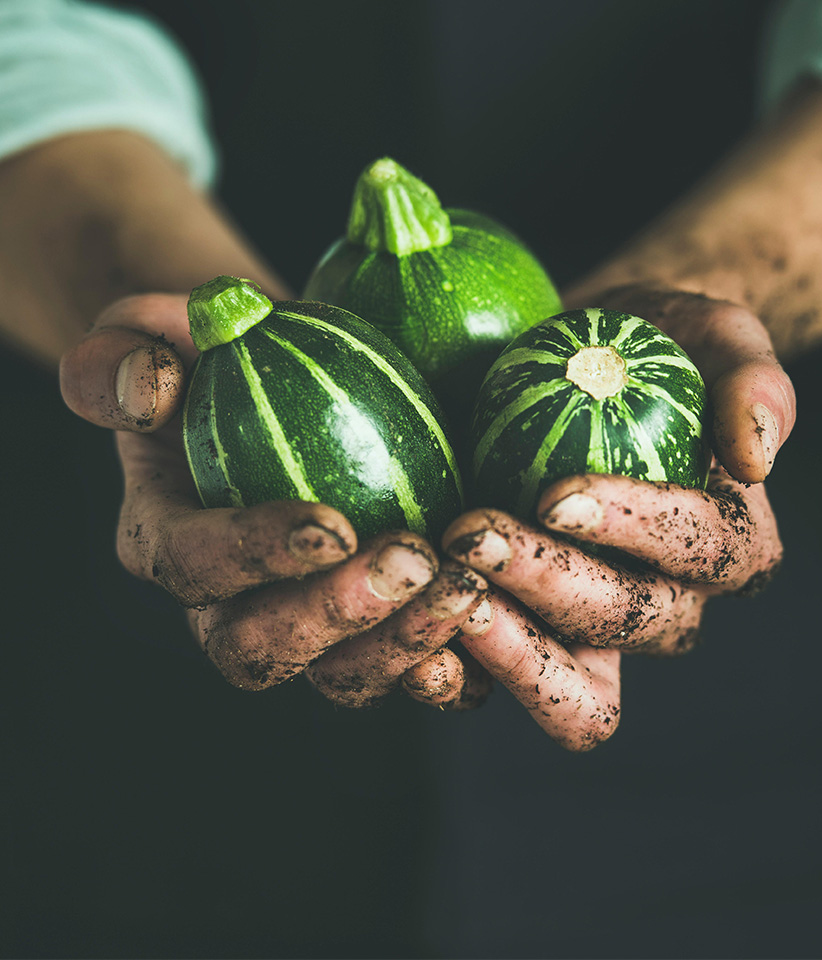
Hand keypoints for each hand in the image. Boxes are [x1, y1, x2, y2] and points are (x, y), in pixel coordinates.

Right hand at [60, 293, 486, 701]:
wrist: (285, 391)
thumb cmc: (219, 358)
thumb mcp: (155, 335)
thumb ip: (122, 355)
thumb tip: (148, 389)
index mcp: (169, 541)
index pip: (194, 565)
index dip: (255, 555)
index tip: (329, 526)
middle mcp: (230, 605)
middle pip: (264, 648)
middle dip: (339, 616)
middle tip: (414, 560)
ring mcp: (307, 628)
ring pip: (343, 676)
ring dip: (406, 642)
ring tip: (468, 586)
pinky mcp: (372, 630)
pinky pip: (408, 671)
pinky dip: (454, 664)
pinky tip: (497, 617)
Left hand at [438, 289, 792, 750]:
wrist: (581, 369)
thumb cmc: (655, 348)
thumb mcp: (715, 336)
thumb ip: (753, 381)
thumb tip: (757, 458)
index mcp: (726, 544)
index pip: (697, 550)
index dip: (633, 530)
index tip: (556, 494)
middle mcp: (665, 603)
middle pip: (625, 624)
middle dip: (550, 585)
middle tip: (473, 533)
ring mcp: (590, 632)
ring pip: (569, 690)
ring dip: (505, 650)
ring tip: (442, 585)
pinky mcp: (523, 635)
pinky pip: (496, 686)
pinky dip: (454, 672)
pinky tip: (405, 623)